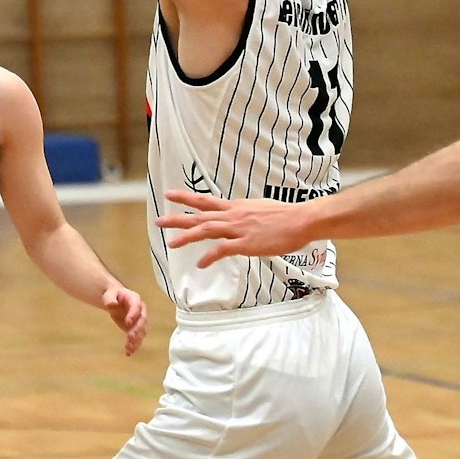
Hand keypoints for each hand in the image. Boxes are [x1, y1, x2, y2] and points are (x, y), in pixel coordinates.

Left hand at [102, 286, 147, 355]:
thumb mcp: (109, 294)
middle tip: (131, 337)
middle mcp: (141, 310)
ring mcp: (140, 320)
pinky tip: (128, 353)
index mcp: (134, 299)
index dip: (134, 314)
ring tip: (129, 348)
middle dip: (137, 329)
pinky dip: (134, 346)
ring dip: (137, 340)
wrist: (116, 300)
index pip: (137, 306)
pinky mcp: (136, 329)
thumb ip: (110, 299)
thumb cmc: (113, 295)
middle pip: (142, 320)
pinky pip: (138, 338)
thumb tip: (111, 304)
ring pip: (142, 331)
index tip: (127, 322)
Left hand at [156, 188, 315, 266]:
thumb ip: (246, 214)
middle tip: (158, 221)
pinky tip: (201, 264)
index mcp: (236, 207)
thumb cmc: (286, 216)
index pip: (205, 200)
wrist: (301, 220)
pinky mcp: (247, 243)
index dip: (186, 197)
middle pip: (199, 215)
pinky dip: (210, 256)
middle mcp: (233, 215)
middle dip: (177, 218)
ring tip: (172, 244)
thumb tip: (241, 219)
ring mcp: (239, 229)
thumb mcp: (260, 209)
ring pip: (207, 230)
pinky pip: (223, 249)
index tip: (169, 194)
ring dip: (188, 237)